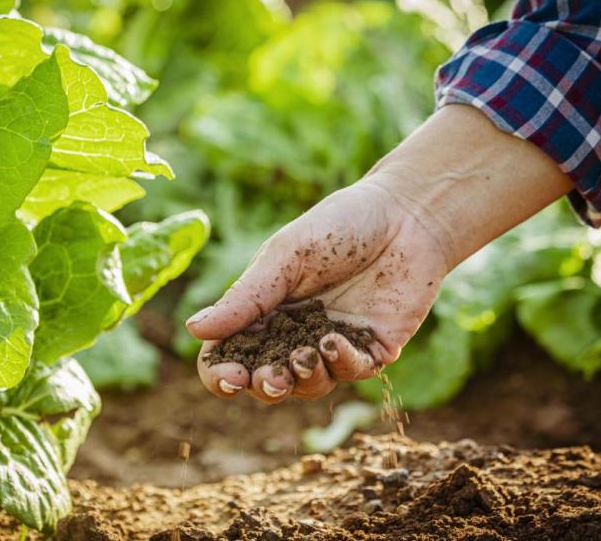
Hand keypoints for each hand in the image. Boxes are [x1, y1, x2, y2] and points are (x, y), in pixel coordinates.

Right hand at [186, 180, 447, 402]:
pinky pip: (352, 373)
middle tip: (268, 377)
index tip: (229, 377)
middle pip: (266, 380)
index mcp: (264, 311)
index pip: (230, 355)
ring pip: (309, 386)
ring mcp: (334, 346)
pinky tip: (336, 343)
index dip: (222, 374)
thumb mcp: (284, 257)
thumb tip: (194, 328)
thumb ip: (245, 297)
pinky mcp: (373, 349)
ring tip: (304, 357)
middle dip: (263, 386)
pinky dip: (342, 365)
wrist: (406, 215)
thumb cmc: (339, 226)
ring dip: (302, 379)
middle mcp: (294, 334)